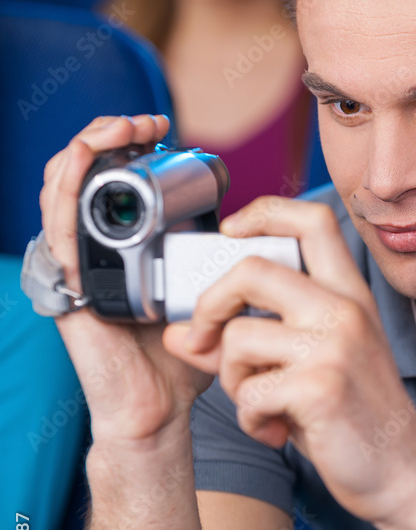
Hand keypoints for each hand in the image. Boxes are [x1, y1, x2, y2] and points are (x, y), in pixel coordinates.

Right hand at [39, 115, 213, 445]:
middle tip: (144, 121)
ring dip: (85, 150)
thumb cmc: (180, 354)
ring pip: (60, 192)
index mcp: (121, 245)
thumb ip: (214, 258)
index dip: (127, 141)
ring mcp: (75, 266)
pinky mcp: (67, 288)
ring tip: (118, 130)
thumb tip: (246, 220)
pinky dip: (65, 195)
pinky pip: (56, 233)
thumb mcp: (204, 290)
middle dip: (108, 134)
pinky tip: (82, 166)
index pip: (110, 176)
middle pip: (81, 173)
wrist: (159, 408)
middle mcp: (92, 250)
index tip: (163, 125)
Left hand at [163, 196, 415, 524]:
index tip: (231, 231)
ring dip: (231, 379)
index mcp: (348, 294)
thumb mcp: (308, 364)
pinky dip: (250, 419)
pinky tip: (275, 430)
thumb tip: (178, 334)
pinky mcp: (321, 388)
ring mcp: (336, 346)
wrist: (401, 472)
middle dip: (210, 303)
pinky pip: (248, 393)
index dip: (264, 212)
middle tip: (205, 337)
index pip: (311, 219)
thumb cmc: (352, 414)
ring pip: (238, 337)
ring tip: (259, 403)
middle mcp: (346, 309)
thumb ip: (248, 342)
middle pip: (253, 268)